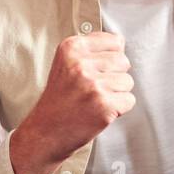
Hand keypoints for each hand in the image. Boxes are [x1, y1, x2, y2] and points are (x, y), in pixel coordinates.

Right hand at [9, 32, 133, 173]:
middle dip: (114, 76)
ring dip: (116, 93)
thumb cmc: (58, 99)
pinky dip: (119, 109)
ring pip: (128, 81)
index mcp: (71, 48)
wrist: (44, 132)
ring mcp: (93, 85)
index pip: (116, 41)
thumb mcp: (65, 64)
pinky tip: (99, 112)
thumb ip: (90, 51)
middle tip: (93, 89)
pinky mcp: (104, 105)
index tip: (96, 70)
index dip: (110, 58)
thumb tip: (121, 43)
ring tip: (94, 101)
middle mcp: (81, 64)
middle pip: (123, 61)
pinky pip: (129, 100)